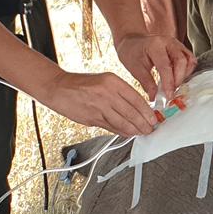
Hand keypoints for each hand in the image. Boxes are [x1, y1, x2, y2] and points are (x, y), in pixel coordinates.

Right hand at [39, 70, 158, 137]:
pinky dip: (121, 132)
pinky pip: (111, 127)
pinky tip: (128, 134)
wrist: (59, 87)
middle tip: (150, 129)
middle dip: (144, 124)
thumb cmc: (82, 84)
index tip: (153, 118)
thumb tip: (137, 107)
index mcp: (112, 81)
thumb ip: (120, 93)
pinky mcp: (91, 118)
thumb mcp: (105, 80)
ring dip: (135, 130)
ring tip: (142, 133)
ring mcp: (99, 107)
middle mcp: (107, 93)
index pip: (136, 99)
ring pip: (122, 122)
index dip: (147, 111)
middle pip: (131, 113)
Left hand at [114, 29, 194, 100]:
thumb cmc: (131, 53)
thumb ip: (147, 83)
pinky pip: (190, 60)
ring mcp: (176, 44)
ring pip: (189, 60)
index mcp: (155, 45)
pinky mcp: (180, 49)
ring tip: (174, 85)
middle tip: (171, 92)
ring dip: (184, 76)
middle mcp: (169, 42)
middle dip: (179, 79)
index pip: (166, 66)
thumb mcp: (135, 69)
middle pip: (182, 61)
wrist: (132, 42)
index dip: (169, 83)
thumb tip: (155, 97)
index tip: (168, 96)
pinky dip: (186, 72)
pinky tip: (177, 79)